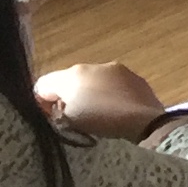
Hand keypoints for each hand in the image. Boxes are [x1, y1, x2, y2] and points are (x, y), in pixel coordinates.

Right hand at [36, 62, 168, 140]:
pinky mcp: (134, 76)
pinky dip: (109, 94)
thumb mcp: (67, 121)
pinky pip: (113, 83)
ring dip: (89, 94)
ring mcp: (116, 69)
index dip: (42, 102)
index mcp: (72, 74)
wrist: (145, 121)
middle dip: (68, 97)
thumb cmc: (101, 121)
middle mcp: (93, 65)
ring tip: (97, 114)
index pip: (43, 84)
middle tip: (74, 117)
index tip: (51, 117)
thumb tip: (52, 106)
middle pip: (69, 80)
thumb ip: (53, 110)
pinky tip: (115, 109)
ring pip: (92, 80)